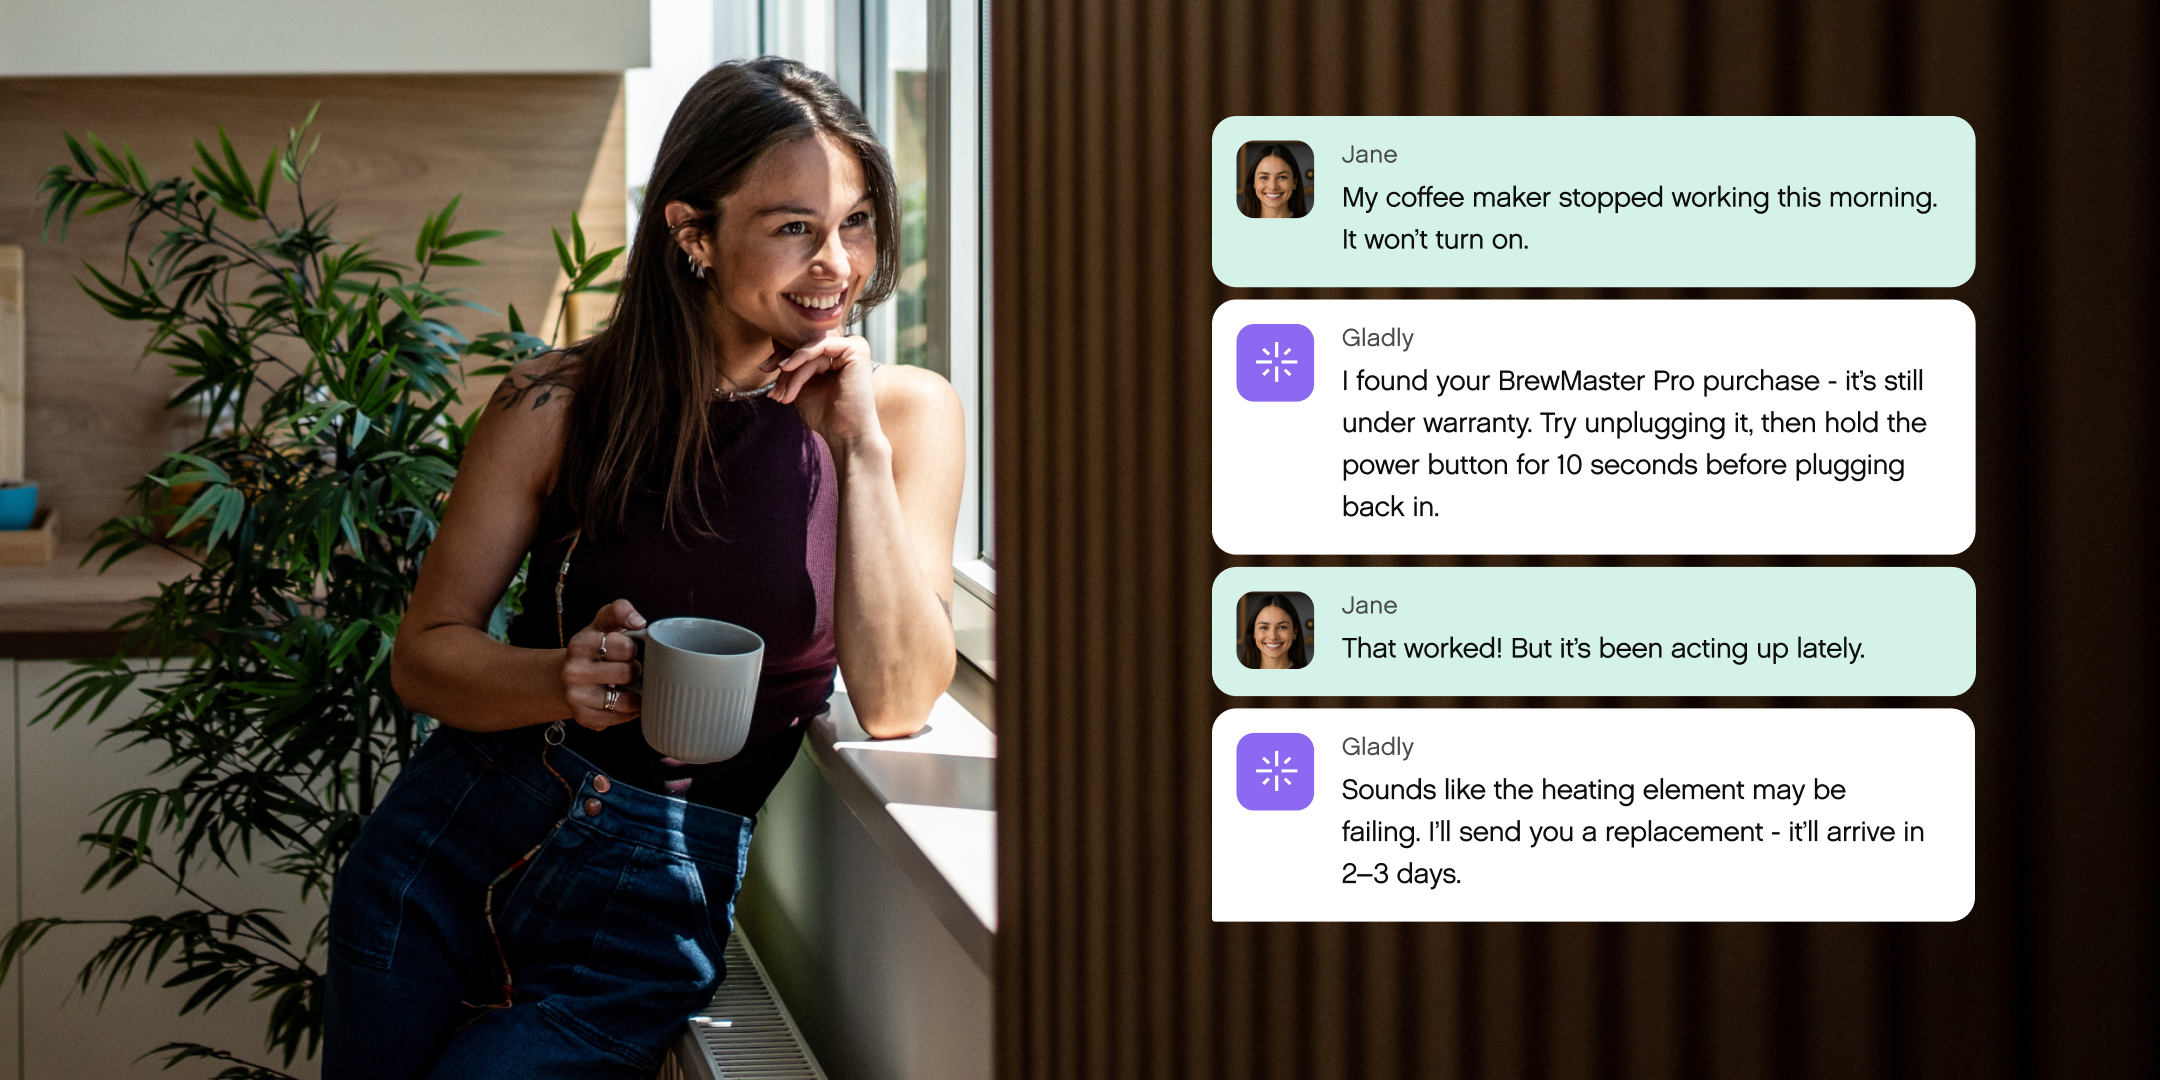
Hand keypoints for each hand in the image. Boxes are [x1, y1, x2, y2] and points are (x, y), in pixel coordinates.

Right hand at [563, 599, 645, 730]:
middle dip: (635, 670)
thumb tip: (638, 621)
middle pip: (628, 673)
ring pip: (626, 701)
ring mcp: (576, 697)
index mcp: (580, 644)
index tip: (626, 650)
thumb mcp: (603, 624)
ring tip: (629, 685)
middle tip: (629, 669)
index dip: (633, 648)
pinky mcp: (584, 717)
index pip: (626, 647)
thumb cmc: (595, 648)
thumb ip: (620, 611)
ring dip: (636, 694)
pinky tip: (624, 700)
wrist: (570, 676)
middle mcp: (573, 672)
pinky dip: (629, 711)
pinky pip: (621, 718)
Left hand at [762, 333, 882, 449]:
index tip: (763, 368)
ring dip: (791, 370)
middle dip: (782, 361)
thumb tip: (775, 339)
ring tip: (780, 391)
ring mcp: (854, 347)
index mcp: (837, 357)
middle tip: (765, 372)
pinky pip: (821, 346)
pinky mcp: (858, 349)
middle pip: (807, 346)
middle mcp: (847, 349)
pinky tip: (786, 368)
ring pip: (811, 349)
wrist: (846, 435)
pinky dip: (801, 357)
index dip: (782, 355)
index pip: (806, 347)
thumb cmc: (825, 416)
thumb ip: (793, 365)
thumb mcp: (801, 385)